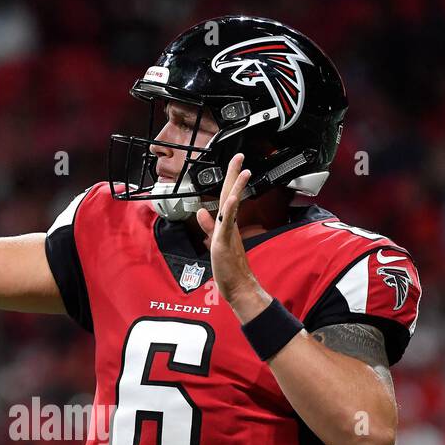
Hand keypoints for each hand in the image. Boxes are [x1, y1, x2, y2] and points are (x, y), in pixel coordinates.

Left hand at [195, 153, 268, 320]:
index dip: (229, 180)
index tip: (235, 164)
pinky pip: (227, 224)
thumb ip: (208, 226)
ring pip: (231, 206)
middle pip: (231, 195)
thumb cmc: (228, 268)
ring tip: (243, 170)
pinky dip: (229, 211)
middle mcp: (230, 226)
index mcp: (227, 224)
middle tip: (240, 156)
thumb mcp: (214, 242)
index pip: (227, 197)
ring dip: (236, 187)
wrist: (238, 287)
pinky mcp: (225, 243)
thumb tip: (201, 212)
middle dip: (235, 174)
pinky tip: (231, 199)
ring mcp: (228, 234)